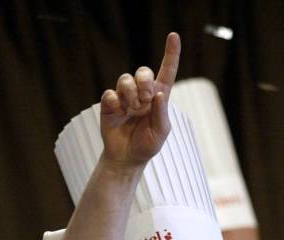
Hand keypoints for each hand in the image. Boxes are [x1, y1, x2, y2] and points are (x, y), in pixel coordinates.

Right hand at [100, 32, 180, 165]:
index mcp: (158, 99)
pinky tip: (118, 113)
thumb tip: (158, 93)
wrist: (127, 158)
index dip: (171, 54)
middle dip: (145, 82)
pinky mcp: (110, 104)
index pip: (166, 73)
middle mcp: (142, 94)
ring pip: (125, 79)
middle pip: (143, 71)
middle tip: (145, 99)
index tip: (173, 36)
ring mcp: (125, 98)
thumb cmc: (146, 145)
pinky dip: (115, 102)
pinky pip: (110, 93)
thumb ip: (161, 112)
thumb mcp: (160, 132)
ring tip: (132, 109)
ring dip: (130, 93)